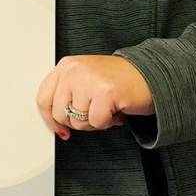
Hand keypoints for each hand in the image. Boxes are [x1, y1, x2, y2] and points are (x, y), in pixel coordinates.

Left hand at [36, 55, 153, 140]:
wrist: (152, 74)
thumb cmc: (119, 81)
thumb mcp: (85, 80)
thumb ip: (67, 94)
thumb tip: (54, 123)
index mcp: (66, 66)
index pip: (43, 98)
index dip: (51, 120)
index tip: (61, 129)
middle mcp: (74, 70)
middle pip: (60, 114)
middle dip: (79, 122)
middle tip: (96, 113)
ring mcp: (88, 80)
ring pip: (78, 121)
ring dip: (95, 122)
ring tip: (107, 108)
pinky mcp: (105, 92)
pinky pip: (96, 122)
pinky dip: (107, 123)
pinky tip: (116, 111)